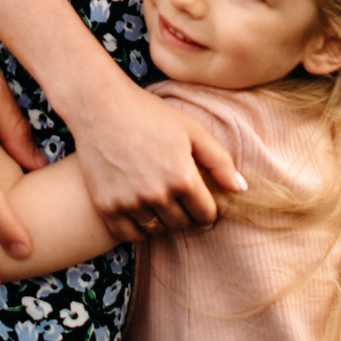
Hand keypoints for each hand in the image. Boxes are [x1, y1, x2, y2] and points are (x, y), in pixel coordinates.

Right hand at [63, 75, 244, 244]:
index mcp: (183, 177)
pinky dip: (137, 227)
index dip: (206, 206)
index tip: (198, 196)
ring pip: (157, 230)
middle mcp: (157, 195)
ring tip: (156, 196)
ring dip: (161, 218)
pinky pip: (130, 234)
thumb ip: (220, 160)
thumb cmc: (149, 114)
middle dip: (184, 212)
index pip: (206, 215)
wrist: (100, 105)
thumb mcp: (191, 129)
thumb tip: (241, 189)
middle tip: (175, 193)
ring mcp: (130, 202)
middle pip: (182, 224)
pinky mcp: (106, 206)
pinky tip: (139, 207)